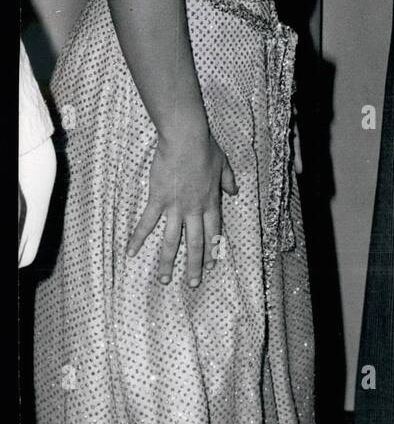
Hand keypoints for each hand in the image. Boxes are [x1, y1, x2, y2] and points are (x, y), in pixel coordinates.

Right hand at [128, 126, 237, 287]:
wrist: (186, 140)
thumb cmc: (205, 148)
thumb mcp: (223, 165)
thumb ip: (228, 181)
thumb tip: (234, 192)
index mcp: (210, 202)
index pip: (213, 232)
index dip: (211, 250)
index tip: (210, 266)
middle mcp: (194, 209)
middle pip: (195, 243)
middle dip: (194, 265)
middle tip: (192, 283)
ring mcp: (175, 207)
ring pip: (171, 240)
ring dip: (167, 261)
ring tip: (164, 280)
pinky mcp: (158, 199)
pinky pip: (147, 223)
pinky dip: (137, 239)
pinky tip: (130, 253)